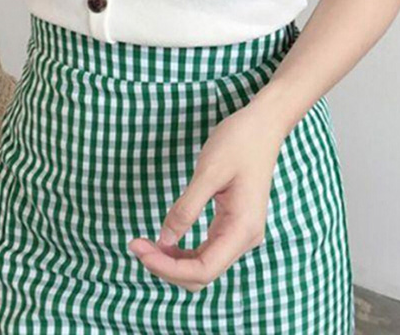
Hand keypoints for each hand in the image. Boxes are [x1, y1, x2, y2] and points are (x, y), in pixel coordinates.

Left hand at [127, 97, 285, 291]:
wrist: (263, 126)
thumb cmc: (239, 143)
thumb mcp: (208, 172)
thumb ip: (186, 209)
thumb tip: (164, 240)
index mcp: (243, 228)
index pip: (204, 269)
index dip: (168, 267)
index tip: (140, 250)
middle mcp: (245, 238)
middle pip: (202, 274)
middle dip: (166, 266)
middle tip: (136, 245)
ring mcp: (240, 233)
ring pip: (203, 265)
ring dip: (172, 260)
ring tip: (144, 243)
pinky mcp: (233, 225)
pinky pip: (206, 250)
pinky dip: (183, 250)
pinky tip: (164, 240)